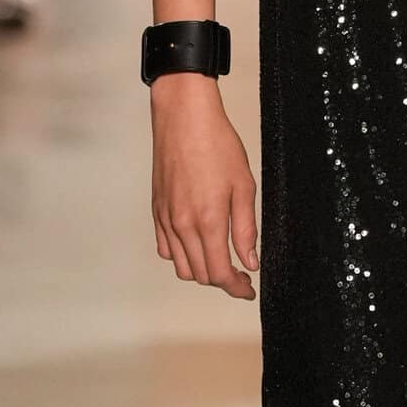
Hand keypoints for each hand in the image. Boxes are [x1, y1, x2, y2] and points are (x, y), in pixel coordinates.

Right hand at [150, 73, 259, 297]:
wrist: (184, 118)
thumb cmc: (217, 145)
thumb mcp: (244, 186)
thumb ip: (246, 229)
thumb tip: (249, 262)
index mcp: (207, 221)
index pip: (219, 274)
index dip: (236, 288)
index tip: (249, 289)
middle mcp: (182, 225)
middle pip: (200, 275)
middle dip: (222, 281)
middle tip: (242, 274)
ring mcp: (166, 219)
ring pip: (181, 266)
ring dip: (202, 271)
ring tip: (221, 260)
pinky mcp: (157, 210)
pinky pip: (165, 248)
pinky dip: (181, 256)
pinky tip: (198, 245)